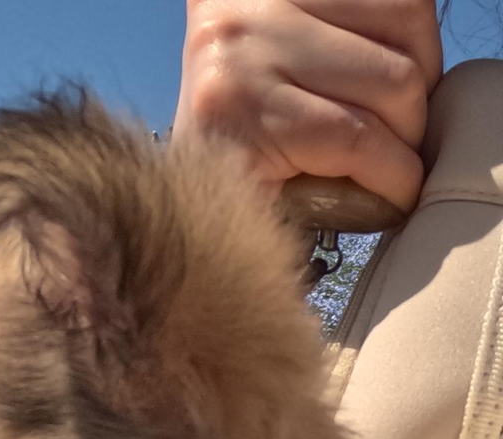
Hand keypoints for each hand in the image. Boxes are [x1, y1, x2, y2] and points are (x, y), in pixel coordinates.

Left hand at [173, 0, 441, 212]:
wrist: (205, 64)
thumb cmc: (223, 141)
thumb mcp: (237, 190)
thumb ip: (288, 212)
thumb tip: (360, 231)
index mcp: (229, 108)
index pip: (352, 140)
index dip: (395, 178)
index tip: (401, 197)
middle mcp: (249, 42)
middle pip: (393, 88)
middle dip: (408, 136)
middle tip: (395, 158)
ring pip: (409, 44)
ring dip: (418, 88)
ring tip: (391, 116)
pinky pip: (405, 9)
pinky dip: (413, 47)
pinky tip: (388, 71)